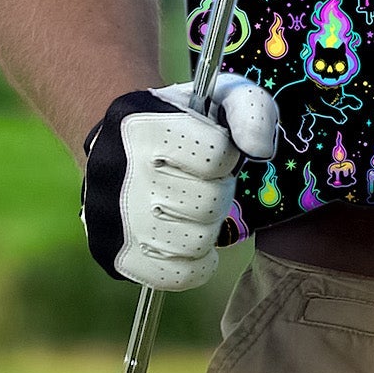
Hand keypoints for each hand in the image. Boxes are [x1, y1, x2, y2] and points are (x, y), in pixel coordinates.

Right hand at [80, 73, 278, 289]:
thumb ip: (252, 111)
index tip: (214, 150)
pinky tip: (191, 239)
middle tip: (204, 182)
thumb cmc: (183, 120)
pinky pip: (177, 276)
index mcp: (145, 127)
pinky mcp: (114, 256)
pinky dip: (196, 264)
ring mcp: (113, 221)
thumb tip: (260, 150)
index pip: (217, 156)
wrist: (118, 143)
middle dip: (218, 191)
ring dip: (207, 226)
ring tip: (193, 208)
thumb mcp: (220, 96)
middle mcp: (121, 175)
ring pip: (196, 242)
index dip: (226, 154)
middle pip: (209, 203)